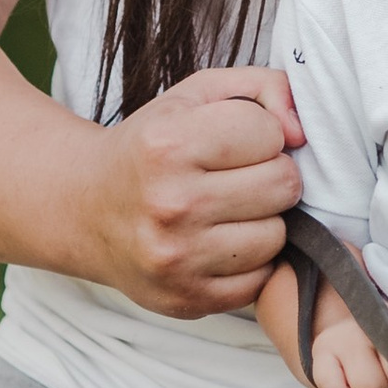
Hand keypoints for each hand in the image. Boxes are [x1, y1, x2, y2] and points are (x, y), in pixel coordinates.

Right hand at [76, 69, 304, 317]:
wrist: (87, 211)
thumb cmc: (153, 147)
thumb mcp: (197, 96)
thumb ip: (262, 87)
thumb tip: (301, 130)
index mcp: (168, 145)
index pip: (269, 133)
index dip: (261, 132)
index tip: (233, 140)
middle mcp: (170, 204)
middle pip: (283, 185)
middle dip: (269, 174)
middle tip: (236, 176)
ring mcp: (178, 258)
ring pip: (277, 235)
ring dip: (263, 220)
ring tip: (227, 209)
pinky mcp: (188, 299)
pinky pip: (261, 280)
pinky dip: (250, 261)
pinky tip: (220, 242)